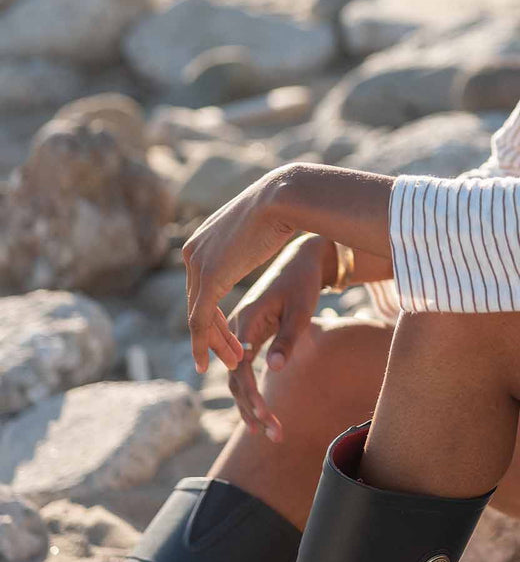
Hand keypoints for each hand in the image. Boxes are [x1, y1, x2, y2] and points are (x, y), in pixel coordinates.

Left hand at [181, 167, 299, 375]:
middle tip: (233, 358)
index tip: (228, 338)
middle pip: (197, 305)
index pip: (200, 289)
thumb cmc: (282, 208)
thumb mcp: (258, 226)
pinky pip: (201, 319)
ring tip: (234, 363)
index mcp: (200, 243)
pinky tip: (215, 361)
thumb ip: (247, 239)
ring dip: (214, 343)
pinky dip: (205, 343)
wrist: (284, 198)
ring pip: (198, 316)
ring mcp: (197, 264)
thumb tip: (258, 230)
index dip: (213, 318)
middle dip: (214, 335)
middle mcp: (192, 253)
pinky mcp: (209, 277)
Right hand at [226, 234, 330, 440]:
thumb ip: (288, 339)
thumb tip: (273, 370)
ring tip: (270, 433)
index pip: (240, 368)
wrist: (302, 260)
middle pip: (234, 378)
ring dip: (251, 406)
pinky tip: (261, 413)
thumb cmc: (303, 283)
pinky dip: (251, 392)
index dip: (251, 395)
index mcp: (245, 320)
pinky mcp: (249, 336)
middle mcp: (236, 329)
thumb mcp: (301, 310)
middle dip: (252, 409)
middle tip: (274, 436)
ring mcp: (240, 333)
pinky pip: (243, 369)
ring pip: (236, 377)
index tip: (267, 418)